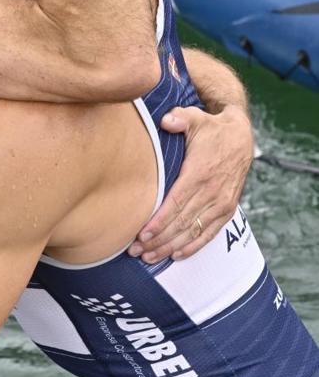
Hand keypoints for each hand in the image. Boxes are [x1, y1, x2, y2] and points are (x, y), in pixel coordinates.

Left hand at [128, 105, 252, 261]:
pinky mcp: (227, 210)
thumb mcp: (195, 118)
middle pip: (182, 223)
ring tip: (148, 258)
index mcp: (200, 173)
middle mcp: (213, 192)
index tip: (141, 235)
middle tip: (135, 251)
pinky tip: (175, 255)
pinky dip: (193, 247)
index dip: (159, 221)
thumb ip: (180, 118)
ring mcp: (222, 204)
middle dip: (158, 240)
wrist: (241, 136)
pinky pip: (209, 233)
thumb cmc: (210, 128)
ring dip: (170, 247)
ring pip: (193, 232)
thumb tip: (167, 120)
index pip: (177, 203)